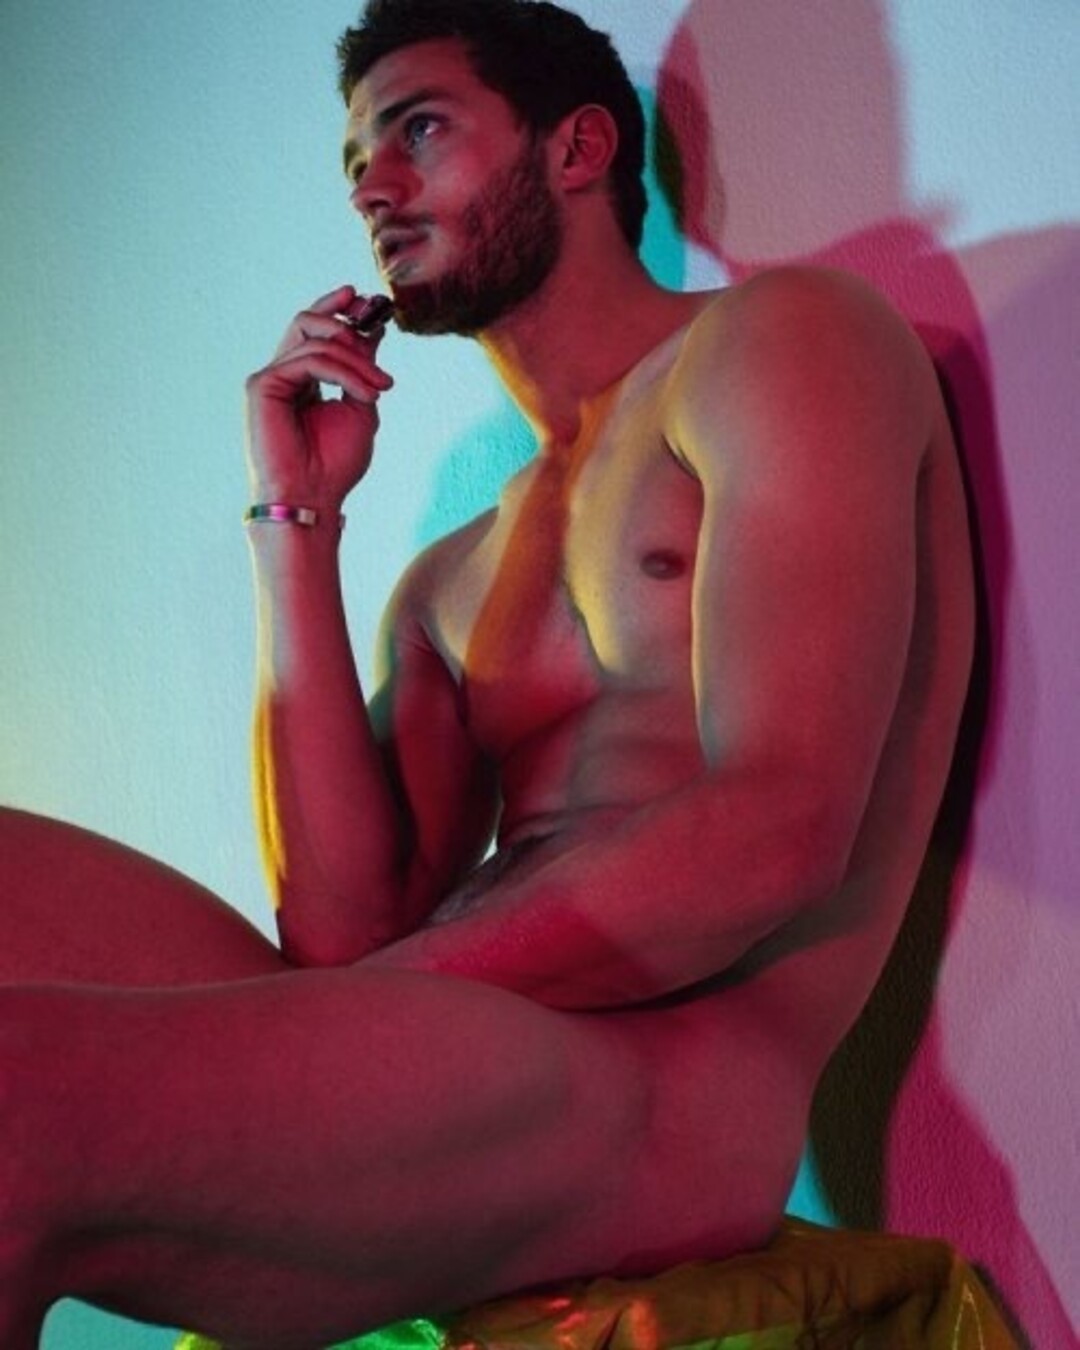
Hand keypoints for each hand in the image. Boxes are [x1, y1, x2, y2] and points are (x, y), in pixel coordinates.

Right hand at [245, 285, 393, 509]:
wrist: (314, 497)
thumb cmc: (335, 464)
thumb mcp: (361, 406)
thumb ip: (362, 368)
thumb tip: (372, 329)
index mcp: (303, 380)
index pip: (316, 332)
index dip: (340, 309)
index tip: (372, 302)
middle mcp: (282, 375)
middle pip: (308, 322)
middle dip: (345, 317)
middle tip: (376, 324)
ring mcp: (269, 378)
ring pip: (315, 340)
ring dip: (357, 360)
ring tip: (381, 386)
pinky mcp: (262, 385)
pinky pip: (309, 360)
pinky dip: (344, 372)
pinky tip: (365, 394)